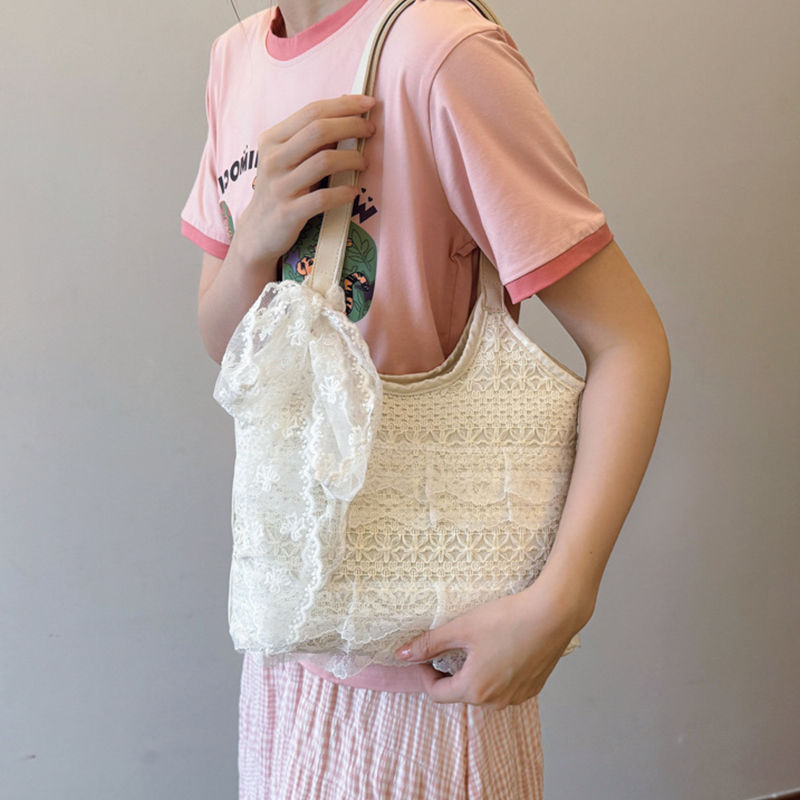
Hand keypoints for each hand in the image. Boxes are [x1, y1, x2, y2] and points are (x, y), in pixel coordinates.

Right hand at [230, 94, 375, 269]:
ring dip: (352, 158)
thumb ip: (310, 138)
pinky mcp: (289, 213)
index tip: (368, 102)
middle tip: (370, 129)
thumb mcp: (287, 159)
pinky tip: (353, 192)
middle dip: (351, 125)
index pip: (311, 111)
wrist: (258, 232)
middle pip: (319, 130)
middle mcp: (273, 159)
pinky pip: (323, 198)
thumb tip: (347, 110)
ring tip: (364, 162)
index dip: (343, 104)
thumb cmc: (281, 190)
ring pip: (324, 161)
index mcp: (272, 140)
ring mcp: (280, 187)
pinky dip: (343, 193)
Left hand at [394, 579, 589, 709]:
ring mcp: (517, 697)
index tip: (427, 655)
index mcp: (474, 689)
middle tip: (452, 646)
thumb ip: (429, 643)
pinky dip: (496, 674)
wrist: (552, 614)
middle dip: (450, 673)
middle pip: (460, 693)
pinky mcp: (533, 688)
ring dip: (474, 674)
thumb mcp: (462, 628)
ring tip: (478, 647)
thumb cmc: (506, 619)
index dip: (425, 674)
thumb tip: (402, 655)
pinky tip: (501, 650)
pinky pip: (505, 688)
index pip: (437, 694)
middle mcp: (495, 702)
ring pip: (484, 692)